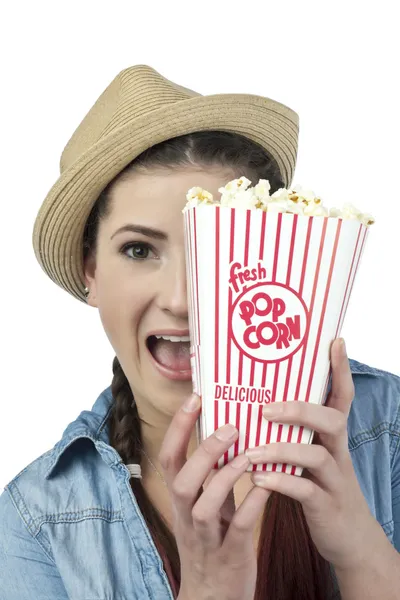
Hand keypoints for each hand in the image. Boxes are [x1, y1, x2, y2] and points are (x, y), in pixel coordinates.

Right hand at [158, 394, 269, 599]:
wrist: (212, 597)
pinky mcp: (230, 554)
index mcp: (181, 500)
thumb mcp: (203, 508)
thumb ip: (211, 477)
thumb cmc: (212, 542)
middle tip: (230, 427)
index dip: (178, 427)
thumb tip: (227, 433)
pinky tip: (267, 486)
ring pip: (204, 505)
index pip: (169, 458)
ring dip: (225, 477)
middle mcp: (187, 516)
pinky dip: (251, 504)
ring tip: (249, 455)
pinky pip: (238, 527)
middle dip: (204, 451)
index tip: (195, 397)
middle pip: (181, 480)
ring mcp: (207, 537)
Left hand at [245, 337, 380, 571]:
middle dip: (300, 409)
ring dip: (280, 449)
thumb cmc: (320, 487)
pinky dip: (281, 483)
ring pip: (316, 456)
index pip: (342, 397)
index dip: (340, 370)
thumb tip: (255, 405)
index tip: (335, 342)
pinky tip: (258, 480)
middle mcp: (338, 452)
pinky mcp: (326, 506)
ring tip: (250, 453)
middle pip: (332, 420)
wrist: (349, 538)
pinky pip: (306, 491)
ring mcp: (335, 480)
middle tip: (266, 409)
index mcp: (332, 437)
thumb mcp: (312, 456)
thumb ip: (294, 433)